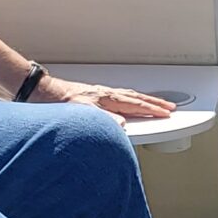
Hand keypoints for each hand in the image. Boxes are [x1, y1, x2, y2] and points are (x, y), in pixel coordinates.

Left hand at [36, 72, 176, 120]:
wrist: (47, 93)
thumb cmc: (63, 102)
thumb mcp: (84, 114)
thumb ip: (104, 119)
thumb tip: (122, 124)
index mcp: (108, 98)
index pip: (136, 104)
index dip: (152, 109)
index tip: (166, 113)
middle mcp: (108, 94)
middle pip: (138, 98)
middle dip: (155, 103)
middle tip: (170, 107)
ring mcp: (104, 94)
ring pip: (131, 96)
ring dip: (146, 100)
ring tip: (157, 103)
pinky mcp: (98, 96)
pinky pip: (123, 96)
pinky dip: (133, 98)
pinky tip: (131, 102)